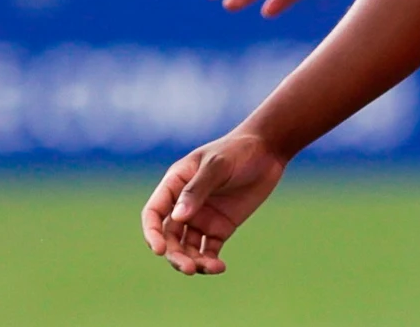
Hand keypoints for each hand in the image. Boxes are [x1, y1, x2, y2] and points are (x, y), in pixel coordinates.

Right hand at [140, 132, 286, 275]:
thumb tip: (177, 218)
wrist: (267, 151)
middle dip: (175, 255)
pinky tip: (219, 267)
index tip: (160, 250)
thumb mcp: (217, 165)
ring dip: (193, 262)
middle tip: (189, 268)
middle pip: (169, 237)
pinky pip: (208, 250)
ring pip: (187, 248)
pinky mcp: (219, 228)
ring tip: (210, 268)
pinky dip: (210, 262)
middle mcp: (183, 205)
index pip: (154, 213)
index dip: (152, 233)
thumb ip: (197, 190)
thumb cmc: (238, 151)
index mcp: (174, 184)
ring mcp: (201, 218)